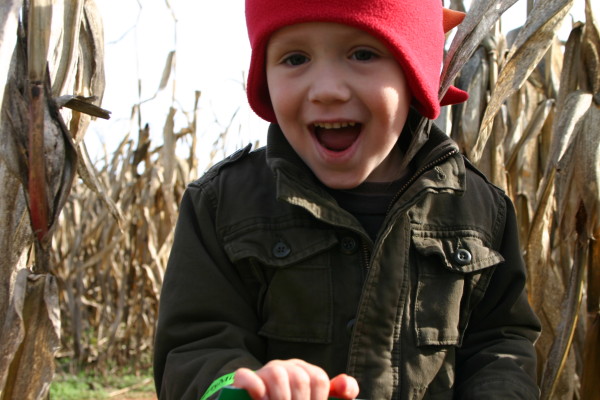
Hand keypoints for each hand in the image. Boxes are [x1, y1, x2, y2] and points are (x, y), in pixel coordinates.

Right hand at [233, 359, 358, 399]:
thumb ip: (336, 394)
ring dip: (280, 398)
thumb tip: (346, 385)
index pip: (319, 379)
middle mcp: (286, 367)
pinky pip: (247, 376)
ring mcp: (265, 371)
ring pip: (277, 375)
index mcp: (306, 372)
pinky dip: (255, 388)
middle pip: (300, 378)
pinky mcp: (245, 378)